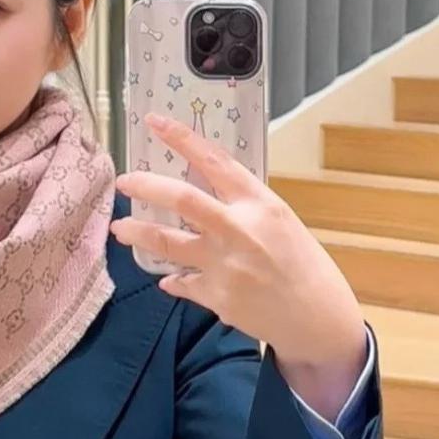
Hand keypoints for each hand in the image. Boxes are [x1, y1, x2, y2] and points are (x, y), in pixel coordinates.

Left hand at [111, 111, 367, 412]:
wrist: (317, 317)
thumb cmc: (303, 263)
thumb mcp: (280, 221)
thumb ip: (243, 206)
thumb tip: (204, 189)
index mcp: (260, 204)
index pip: (214, 161)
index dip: (182, 138)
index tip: (155, 121)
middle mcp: (239, 230)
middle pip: (181, 198)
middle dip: (145, 185)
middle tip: (124, 181)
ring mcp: (224, 265)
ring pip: (165, 241)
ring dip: (137, 232)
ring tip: (121, 228)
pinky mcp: (215, 296)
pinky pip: (180, 282)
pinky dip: (172, 278)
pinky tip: (168, 277)